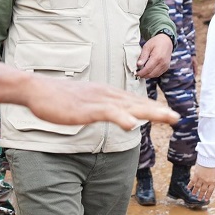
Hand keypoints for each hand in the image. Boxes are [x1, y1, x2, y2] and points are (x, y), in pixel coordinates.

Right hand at [23, 78, 179, 129]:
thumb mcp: (86, 103)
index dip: (152, 108)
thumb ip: (101, 108)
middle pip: (137, 102)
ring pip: (129, 106)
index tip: (169, 114)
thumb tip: (113, 114)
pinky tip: (132, 124)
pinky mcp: (86, 108)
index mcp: (107, 94)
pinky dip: (120, 117)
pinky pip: (107, 112)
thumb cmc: (59, 98)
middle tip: (177, 117)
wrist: (37, 89)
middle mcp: (107, 94)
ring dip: (150, 112)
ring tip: (167, 117)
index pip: (134, 101)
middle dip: (158, 110)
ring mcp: (97, 100)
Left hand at [136, 33, 172, 78]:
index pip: (148, 69)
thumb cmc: (156, 42)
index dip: (141, 73)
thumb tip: (138, 64)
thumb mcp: (147, 46)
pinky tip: (148, 71)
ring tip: (142, 73)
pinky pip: (158, 73)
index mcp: (157, 57)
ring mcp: (165, 66)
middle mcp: (163, 63)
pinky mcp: (166, 67)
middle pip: (151, 74)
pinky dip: (152, 74)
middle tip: (137, 74)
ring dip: (148, 75)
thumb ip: (143, 56)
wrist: (167, 41)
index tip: (136, 73)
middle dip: (143, 75)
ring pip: (155, 75)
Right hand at [188, 163, 214, 201]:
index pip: (210, 191)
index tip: (206, 199)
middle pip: (203, 190)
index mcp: (213, 181)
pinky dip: (190, 185)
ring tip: (193, 194)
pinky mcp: (196, 174)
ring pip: (197, 187)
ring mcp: (201, 178)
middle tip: (199, 199)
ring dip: (195, 191)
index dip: (208, 196)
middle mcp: (206, 181)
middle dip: (201, 195)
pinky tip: (188, 188)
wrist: (210, 158)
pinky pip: (192, 181)